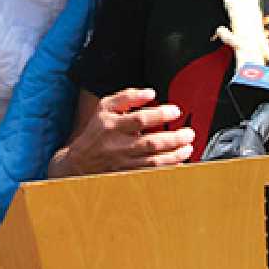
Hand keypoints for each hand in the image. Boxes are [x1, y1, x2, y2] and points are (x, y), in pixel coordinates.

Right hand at [45, 88, 195, 177]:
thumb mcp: (105, 107)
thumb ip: (127, 97)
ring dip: (174, 155)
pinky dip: (166, 169)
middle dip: (174, 138)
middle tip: (189, 133)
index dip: (160, 114)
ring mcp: (122, 162)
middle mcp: (117, 145)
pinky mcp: (126, 175)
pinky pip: (150, 173)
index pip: (140, 119)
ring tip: (188, 148)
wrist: (79, 161)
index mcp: (112, 125)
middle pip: (150, 143)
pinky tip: (177, 162)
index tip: (176, 111)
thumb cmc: (96, 131)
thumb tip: (151, 93)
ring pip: (153, 161)